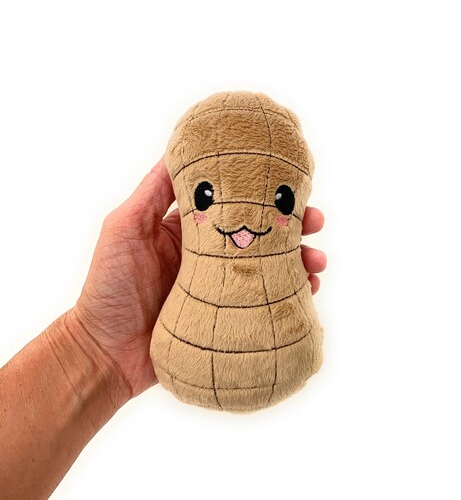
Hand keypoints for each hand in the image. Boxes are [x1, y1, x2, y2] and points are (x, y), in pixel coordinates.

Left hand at [70, 157, 325, 400]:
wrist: (103, 352)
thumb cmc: (108, 286)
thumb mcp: (124, 227)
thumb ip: (153, 191)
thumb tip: (177, 147)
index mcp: (187, 231)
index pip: (232, 203)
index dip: (260, 191)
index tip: (287, 180)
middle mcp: (209, 257)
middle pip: (261, 234)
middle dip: (293, 225)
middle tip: (315, 219)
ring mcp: (222, 289)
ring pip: (272, 268)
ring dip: (300, 259)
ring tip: (317, 259)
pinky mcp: (230, 319)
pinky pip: (267, 304)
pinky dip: (292, 296)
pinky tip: (308, 289)